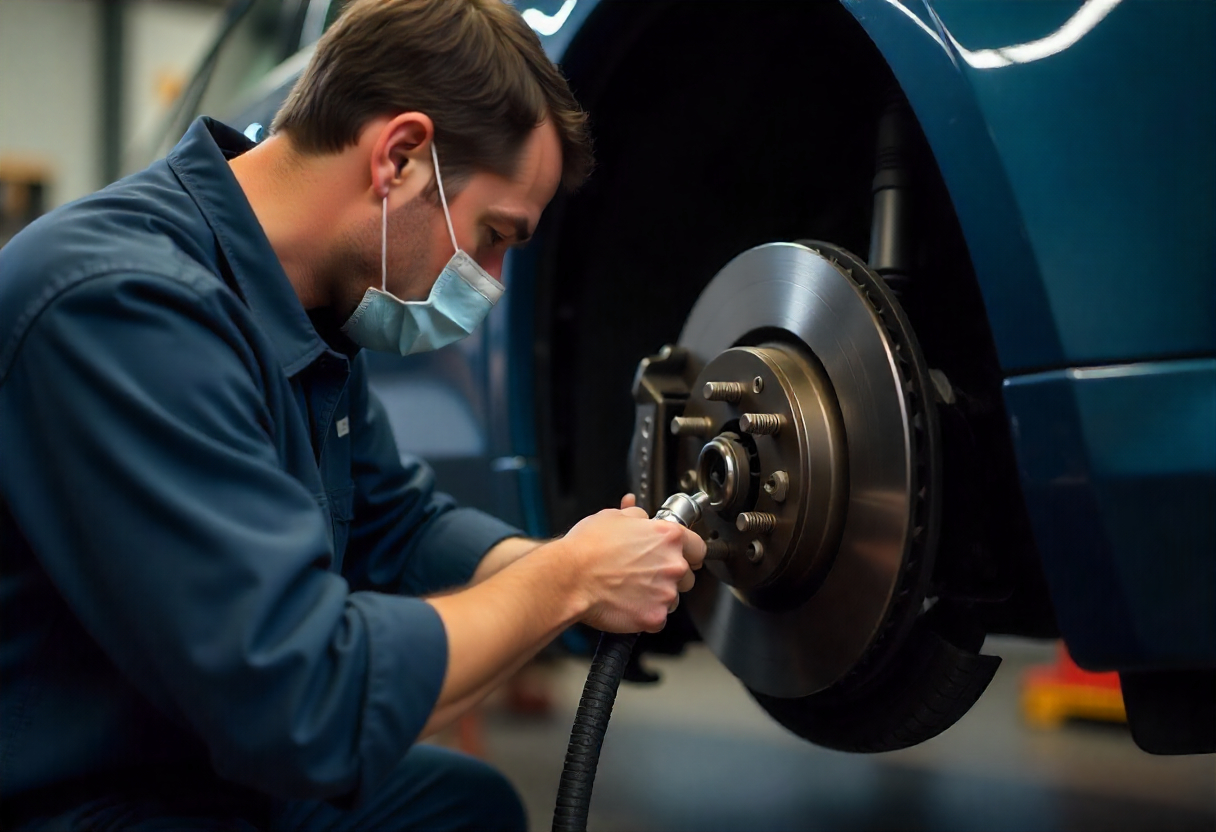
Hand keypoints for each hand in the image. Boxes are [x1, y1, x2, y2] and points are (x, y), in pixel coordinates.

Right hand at [561, 503, 705, 633]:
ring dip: (659, 595)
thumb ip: (636, 516)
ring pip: (673, 598)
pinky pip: (658, 618)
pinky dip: (646, 615)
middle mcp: (673, 564)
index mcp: (668, 537)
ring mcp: (666, 593)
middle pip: (687, 574)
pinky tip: (628, 604)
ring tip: (631, 589)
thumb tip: (640, 515)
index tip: (681, 555)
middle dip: (670, 574)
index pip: (698, 546)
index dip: (688, 551)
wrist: (569, 578)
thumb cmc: (586, 548)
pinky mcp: (654, 617)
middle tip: (645, 573)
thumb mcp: (613, 517)